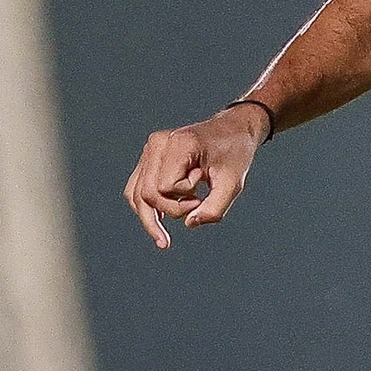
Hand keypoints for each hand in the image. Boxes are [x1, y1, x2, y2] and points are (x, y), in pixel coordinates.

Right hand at [123, 104, 268, 247]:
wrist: (232, 130)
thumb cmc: (234, 154)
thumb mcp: (233, 184)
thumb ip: (214, 209)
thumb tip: (189, 224)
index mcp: (180, 144)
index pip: (165, 187)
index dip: (184, 197)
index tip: (204, 184)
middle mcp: (159, 143)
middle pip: (147, 193)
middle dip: (170, 209)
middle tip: (196, 203)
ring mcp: (151, 149)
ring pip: (136, 194)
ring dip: (152, 217)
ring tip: (164, 239)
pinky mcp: (149, 157)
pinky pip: (136, 189)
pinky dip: (146, 208)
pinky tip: (158, 222)